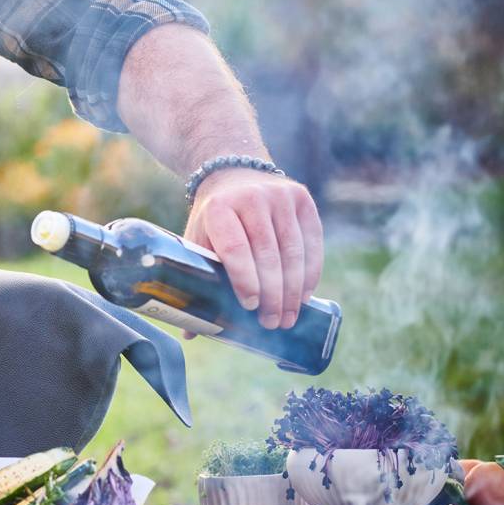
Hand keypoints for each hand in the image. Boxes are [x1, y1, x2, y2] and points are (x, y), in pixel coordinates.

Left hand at [185, 169, 323, 329]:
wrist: (233, 172)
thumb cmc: (214, 218)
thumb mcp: (198, 237)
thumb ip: (195, 277)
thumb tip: (191, 332)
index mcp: (219, 208)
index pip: (235, 249)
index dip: (245, 281)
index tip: (249, 307)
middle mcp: (251, 197)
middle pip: (268, 255)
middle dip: (272, 295)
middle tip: (271, 323)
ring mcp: (280, 195)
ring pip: (293, 252)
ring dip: (293, 291)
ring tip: (288, 317)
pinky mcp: (302, 198)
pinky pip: (312, 242)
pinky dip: (310, 273)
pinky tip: (304, 296)